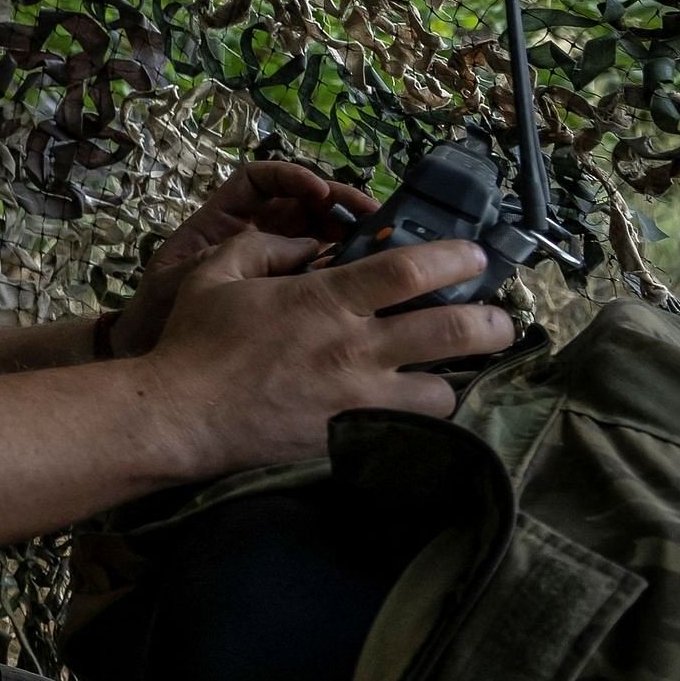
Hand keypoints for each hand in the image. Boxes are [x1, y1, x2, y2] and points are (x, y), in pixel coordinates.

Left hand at [115, 161, 379, 356]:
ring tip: (378, 240)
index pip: (261, 181)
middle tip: (369, 215)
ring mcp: (269, 264)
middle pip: (299, 204)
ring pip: (316, 234)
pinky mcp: (284, 294)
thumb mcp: (193, 275)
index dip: (291, 177)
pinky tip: (364, 274)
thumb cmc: (160, 312)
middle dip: (334, 203)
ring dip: (346, 232)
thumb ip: (238, 258)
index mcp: (221, 220)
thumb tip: (307, 247)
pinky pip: (317, 272)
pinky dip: (341, 268)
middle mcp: (249, 235)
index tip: (319, 191)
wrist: (152, 358)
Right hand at [141, 230, 515, 475]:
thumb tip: (305, 243)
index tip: (475, 257)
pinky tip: (416, 411)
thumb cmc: (193, 342)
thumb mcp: (217, 274)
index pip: (412, 270)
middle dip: (492, 322)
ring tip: (453, 372)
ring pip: (446, 390)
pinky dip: (422, 420)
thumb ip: (265, 248)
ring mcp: (358, 399)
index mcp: (326, 300)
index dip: (457, 258)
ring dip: (457, 378)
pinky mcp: (351, 437)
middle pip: (454, 330)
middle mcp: (355, 348)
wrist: (180, 417)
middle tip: (499, 319)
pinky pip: (411, 431)